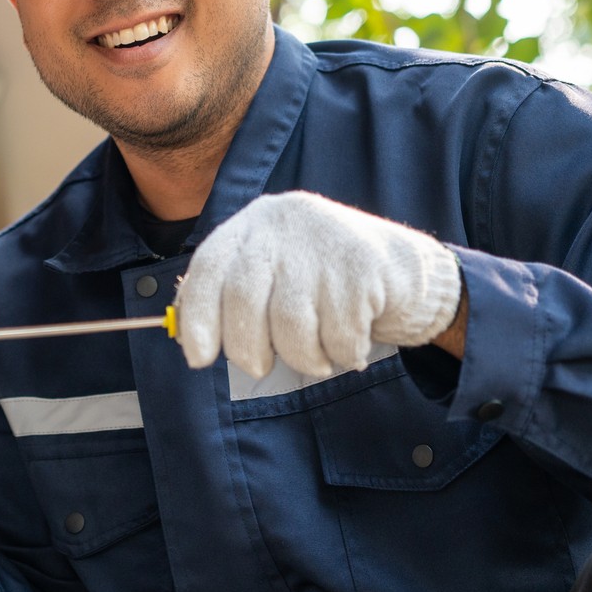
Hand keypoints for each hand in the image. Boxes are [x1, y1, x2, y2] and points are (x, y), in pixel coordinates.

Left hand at [176, 191, 462, 378]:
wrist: (401, 268)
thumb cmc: (323, 283)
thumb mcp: (272, 278)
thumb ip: (231, 300)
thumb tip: (190, 341)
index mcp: (252, 226)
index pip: (210, 268)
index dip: (198, 318)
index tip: (198, 358)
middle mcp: (283, 224)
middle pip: (245, 300)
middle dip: (248, 350)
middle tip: (260, 367)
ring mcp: (325, 242)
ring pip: (292, 326)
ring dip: (302, 358)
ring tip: (317, 354)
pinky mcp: (363, 266)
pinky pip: (338, 335)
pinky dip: (343, 353)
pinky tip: (351, 341)